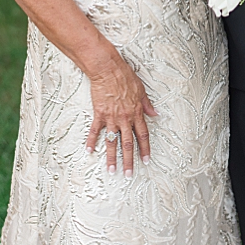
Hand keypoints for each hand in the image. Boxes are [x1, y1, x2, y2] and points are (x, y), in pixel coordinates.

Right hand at [84, 53, 157, 174]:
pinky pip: (95, 131)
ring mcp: (111, 118)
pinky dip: (91, 141)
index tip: (146, 161)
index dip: (145, 149)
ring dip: (111, 157)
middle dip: (129, 160)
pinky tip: (89, 151)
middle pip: (128, 143)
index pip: (143, 135)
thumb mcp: (142, 91)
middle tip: (129, 174)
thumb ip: (147, 105)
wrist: (108, 71)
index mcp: (137, 113)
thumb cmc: (125, 78)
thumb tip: (155, 115)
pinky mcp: (99, 114)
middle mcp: (125, 118)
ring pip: (112, 141)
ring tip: (111, 170)